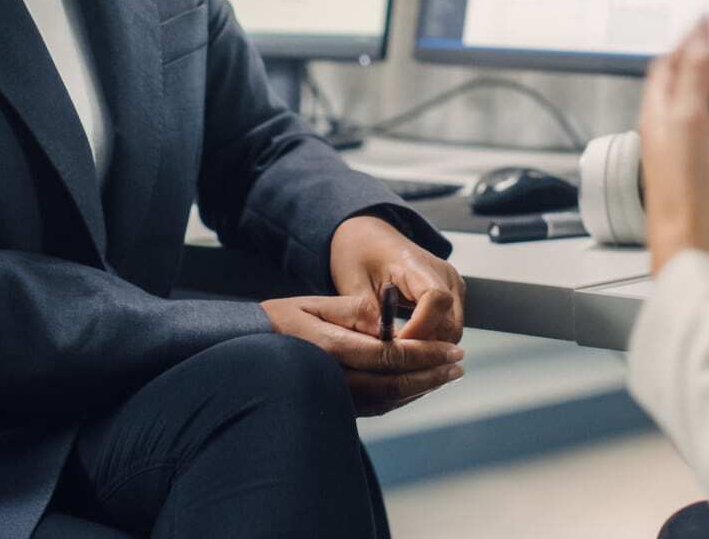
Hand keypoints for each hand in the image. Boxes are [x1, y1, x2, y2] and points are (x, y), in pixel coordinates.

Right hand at [259, 294, 463, 415]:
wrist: (249, 348)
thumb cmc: (280, 321)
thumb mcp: (314, 303)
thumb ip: (352, 310)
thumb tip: (387, 320)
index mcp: (331, 348)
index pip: (390, 355)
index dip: (425, 354)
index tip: (451, 348)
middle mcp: (335, 379)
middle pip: (395, 383)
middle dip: (431, 373)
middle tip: (459, 363)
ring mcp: (337, 397)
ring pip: (390, 399)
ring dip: (422, 387)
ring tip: (446, 373)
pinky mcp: (338, 406)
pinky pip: (378, 405)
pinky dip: (403, 395)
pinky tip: (417, 384)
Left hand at [328, 214, 465, 342]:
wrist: (367, 236)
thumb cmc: (359, 253)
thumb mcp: (353, 281)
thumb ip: (367, 314)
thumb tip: (381, 346)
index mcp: (416, 262)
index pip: (436, 298)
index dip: (420, 328)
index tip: (398, 345)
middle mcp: (443, 273)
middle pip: (449, 322)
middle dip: (424, 346)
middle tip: (394, 358)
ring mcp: (451, 285)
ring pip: (452, 331)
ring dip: (429, 346)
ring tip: (398, 353)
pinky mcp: (451, 296)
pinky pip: (448, 327)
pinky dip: (431, 340)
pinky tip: (407, 344)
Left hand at [640, 20, 708, 273]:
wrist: (687, 247)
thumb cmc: (677, 192)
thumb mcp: (685, 123)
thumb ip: (690, 82)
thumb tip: (696, 44)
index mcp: (660, 115)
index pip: (672, 64)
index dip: (692, 38)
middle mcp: (673, 133)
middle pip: (701, 87)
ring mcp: (694, 159)